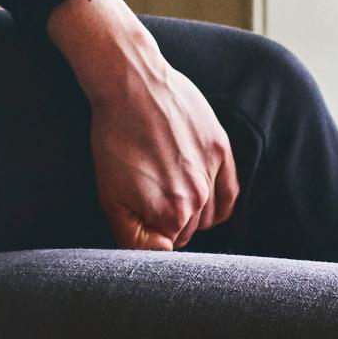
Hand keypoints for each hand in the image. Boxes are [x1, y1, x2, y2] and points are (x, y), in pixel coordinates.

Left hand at [49, 0, 239, 249]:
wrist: (131, 83)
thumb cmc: (113, 138)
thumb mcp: (108, 195)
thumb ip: (133, 238)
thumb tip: (160, 255)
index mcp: (171, 215)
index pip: (166, 248)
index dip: (149, 235)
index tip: (137, 218)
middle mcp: (198, 199)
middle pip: (187, 231)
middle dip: (167, 222)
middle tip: (146, 199)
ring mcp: (212, 174)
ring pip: (207, 214)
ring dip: (190, 210)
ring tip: (166, 188)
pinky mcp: (221, 150)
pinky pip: (229, 194)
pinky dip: (217, 202)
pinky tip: (201, 195)